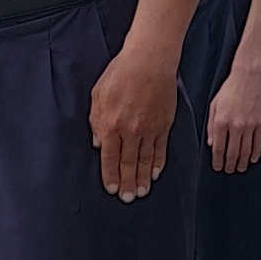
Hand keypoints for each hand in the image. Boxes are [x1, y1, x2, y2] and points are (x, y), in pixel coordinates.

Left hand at [86, 47, 175, 200]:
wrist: (149, 60)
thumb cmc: (121, 73)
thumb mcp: (98, 95)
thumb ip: (96, 121)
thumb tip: (98, 144)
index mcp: (111, 124)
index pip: (110, 158)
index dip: (110, 176)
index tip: (112, 189)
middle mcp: (130, 131)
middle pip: (128, 164)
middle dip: (128, 184)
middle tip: (128, 199)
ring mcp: (149, 129)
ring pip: (145, 160)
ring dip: (142, 178)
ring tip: (142, 192)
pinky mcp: (164, 124)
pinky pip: (160, 149)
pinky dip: (158, 163)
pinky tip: (155, 173)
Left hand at [206, 65, 260, 172]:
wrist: (249, 76)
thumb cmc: (229, 89)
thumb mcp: (214, 105)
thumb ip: (211, 126)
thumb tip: (212, 144)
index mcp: (221, 121)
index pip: (218, 149)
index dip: (217, 161)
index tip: (217, 168)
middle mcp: (235, 126)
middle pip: (232, 153)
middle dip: (229, 165)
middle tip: (228, 170)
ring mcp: (250, 125)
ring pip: (246, 151)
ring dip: (242, 163)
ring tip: (240, 168)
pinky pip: (258, 143)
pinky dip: (255, 154)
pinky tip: (252, 159)